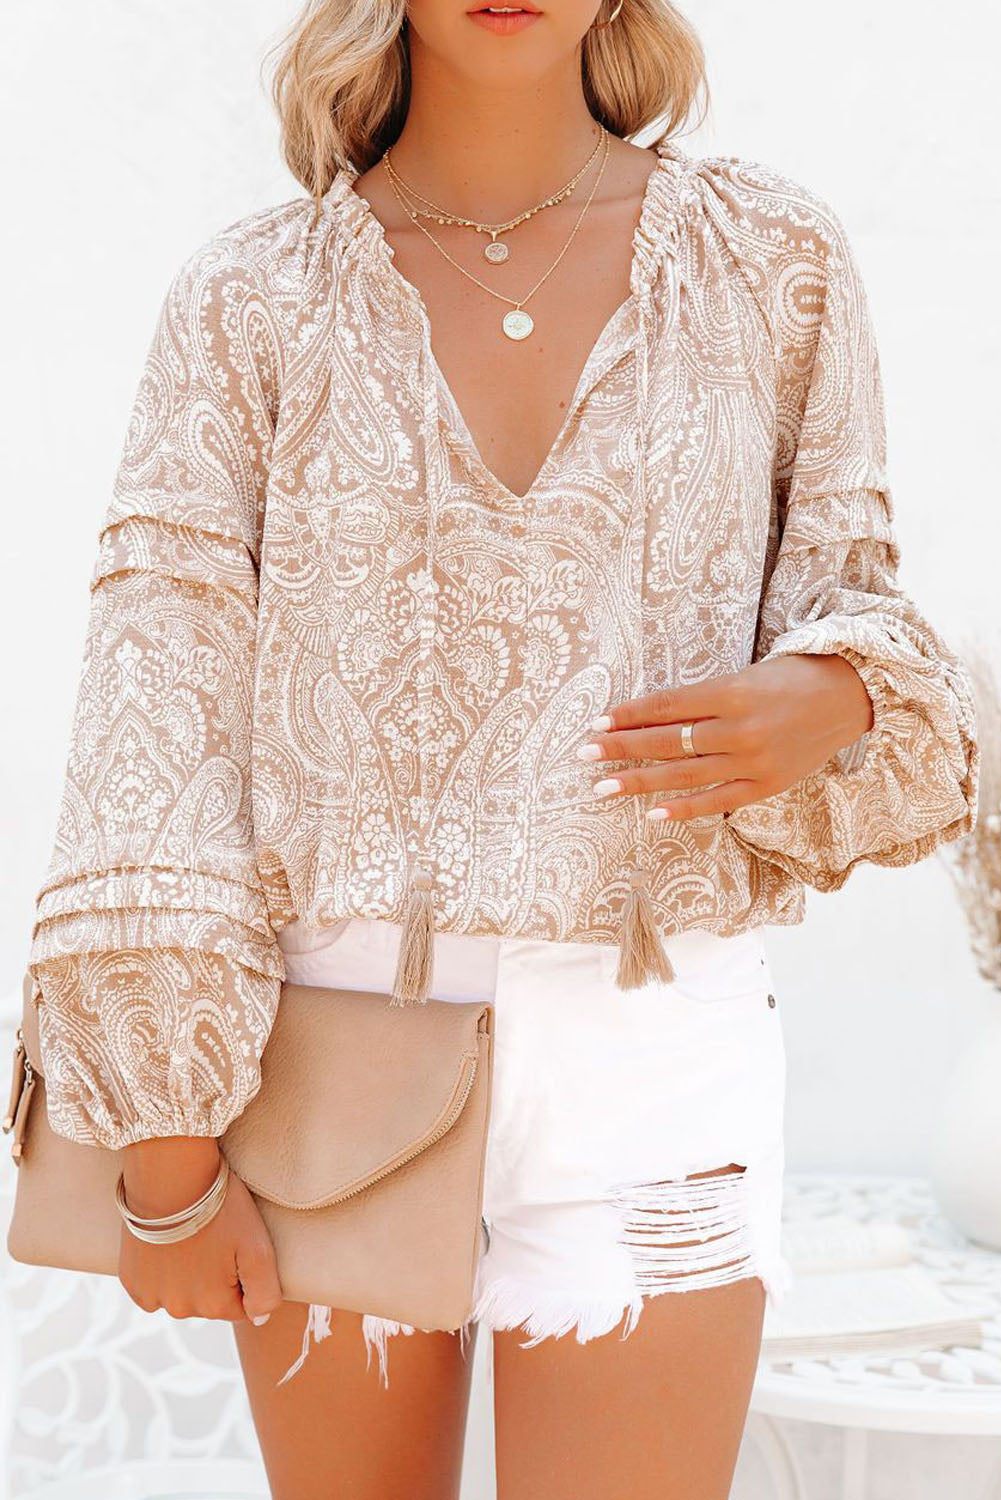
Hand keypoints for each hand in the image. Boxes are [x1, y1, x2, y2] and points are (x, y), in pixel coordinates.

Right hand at [118, 1136, 282, 1326]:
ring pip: (181, 1294)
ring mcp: (152, 1297)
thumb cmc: (219, 1209)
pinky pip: (154, 1287)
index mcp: (214, 1305)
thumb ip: (266, 1293)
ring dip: (186, 1274)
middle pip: (209, 1302)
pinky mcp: (131, 1281)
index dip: (242, 1275)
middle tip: (213, 1237)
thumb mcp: (258, 1247)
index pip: (240, 1305)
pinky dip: (160, 1271)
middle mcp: (180, 1310)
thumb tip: (259, 1321)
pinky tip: (167, 1243)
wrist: (170, 1177)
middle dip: (215, 1276)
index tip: (235, 1246)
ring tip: (190, 1237)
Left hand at [579, 652, 874, 820]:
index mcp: (732, 692)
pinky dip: (683, 808)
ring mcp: (753, 761)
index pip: (667, 706)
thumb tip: (650, 717)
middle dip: (622, 748)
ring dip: (639, 781)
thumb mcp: (745, 676)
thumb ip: (703, 700)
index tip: (597, 722)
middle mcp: (739, 729)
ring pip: (684, 774)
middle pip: (668, 742)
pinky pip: (716, 801)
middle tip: (585, 754)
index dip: (629, 714)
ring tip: (603, 785)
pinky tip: (651, 811)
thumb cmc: (791, 679)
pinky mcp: (766, 786)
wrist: (849, 698)